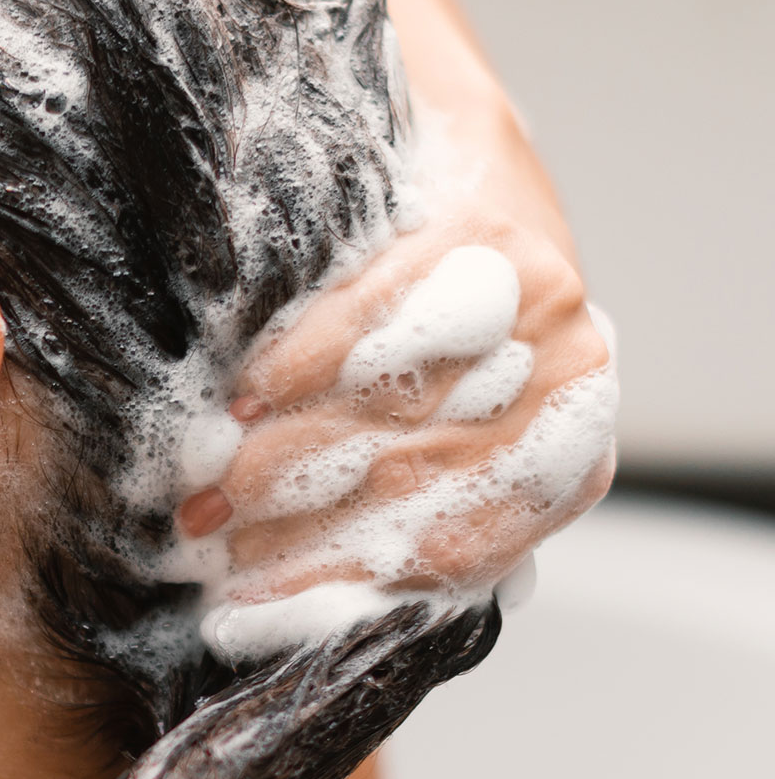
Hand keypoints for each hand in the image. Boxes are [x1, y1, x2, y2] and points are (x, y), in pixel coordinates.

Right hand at [178, 207, 615, 603]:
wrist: (481, 172)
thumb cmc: (461, 328)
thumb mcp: (462, 432)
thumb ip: (427, 510)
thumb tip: (339, 597)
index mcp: (570, 453)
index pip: (452, 547)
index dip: (340, 581)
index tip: (259, 606)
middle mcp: (568, 381)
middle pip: (406, 482)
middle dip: (291, 529)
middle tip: (214, 552)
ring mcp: (535, 308)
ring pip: (379, 412)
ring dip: (277, 464)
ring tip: (208, 500)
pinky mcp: (478, 239)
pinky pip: (368, 318)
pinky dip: (295, 369)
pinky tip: (243, 406)